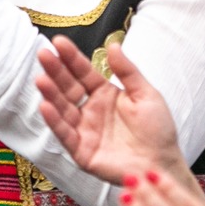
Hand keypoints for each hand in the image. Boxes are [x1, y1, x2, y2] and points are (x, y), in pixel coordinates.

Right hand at [34, 37, 187, 184]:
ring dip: (51, 95)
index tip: (58, 42)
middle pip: (68, 88)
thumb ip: (127, 71)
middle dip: (55, 72)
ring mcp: (84, 131)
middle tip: (43, 54)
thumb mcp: (146, 94)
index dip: (71, 58)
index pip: (83, 72)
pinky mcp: (82, 152)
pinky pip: (65, 135)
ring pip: (63, 110)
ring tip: (41, 79)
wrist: (163, 164)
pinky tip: (46, 106)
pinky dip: (55, 121)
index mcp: (105, 94)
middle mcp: (91, 110)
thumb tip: (113, 45)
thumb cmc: (158, 130)